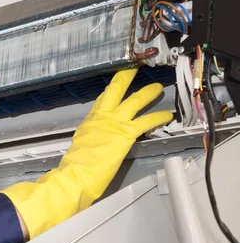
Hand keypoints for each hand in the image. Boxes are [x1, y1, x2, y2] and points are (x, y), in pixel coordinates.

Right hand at [0, 68, 173, 238]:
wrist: (77, 173)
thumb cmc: (75, 167)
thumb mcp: (79, 147)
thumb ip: (89, 141)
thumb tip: (93, 144)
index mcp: (89, 123)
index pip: (100, 102)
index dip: (108, 92)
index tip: (113, 85)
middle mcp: (101, 118)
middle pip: (114, 91)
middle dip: (124, 78)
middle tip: (132, 69)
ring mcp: (114, 123)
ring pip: (134, 101)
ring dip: (147, 93)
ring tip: (157, 88)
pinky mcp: (126, 133)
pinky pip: (146, 121)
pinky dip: (158, 117)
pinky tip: (167, 115)